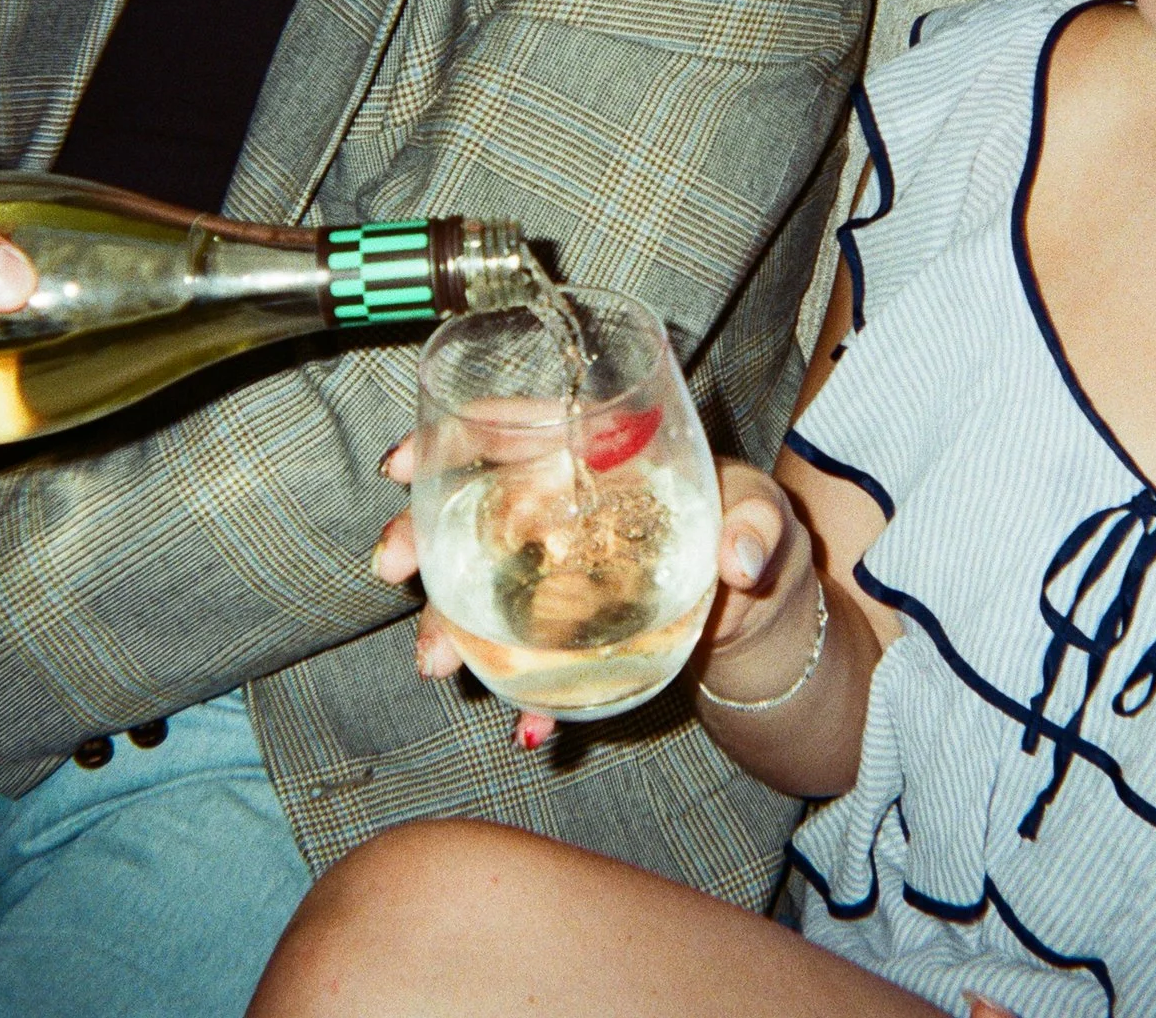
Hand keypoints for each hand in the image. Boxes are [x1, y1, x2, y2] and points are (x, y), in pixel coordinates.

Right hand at [371, 435, 807, 748]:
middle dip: (419, 535)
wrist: (762, 618)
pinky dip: (527, 698)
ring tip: (439, 664)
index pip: (517, 428)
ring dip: (449, 626)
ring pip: (481, 589)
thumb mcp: (765, 516)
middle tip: (390, 568)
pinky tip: (530, 727)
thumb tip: (741, 562)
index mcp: (601, 456)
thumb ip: (757, 526)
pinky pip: (531, 662)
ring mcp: (556, 575)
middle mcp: (562, 509)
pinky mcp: (569, 635)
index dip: (455, 436)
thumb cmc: (754, 534)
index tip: (402, 465)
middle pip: (472, 508)